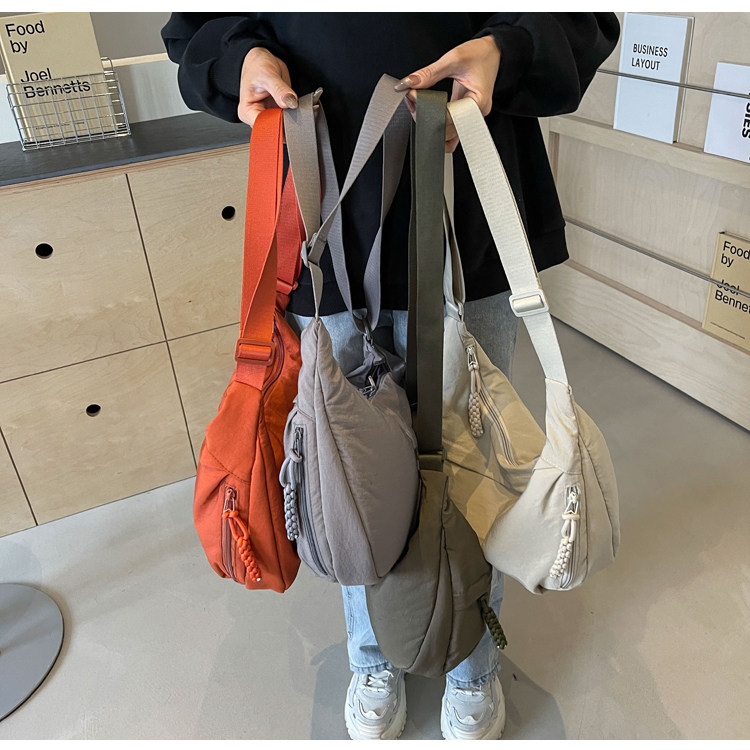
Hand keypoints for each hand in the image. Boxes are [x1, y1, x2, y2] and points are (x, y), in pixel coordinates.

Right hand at [238, 47, 297, 125]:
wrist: (261, 61)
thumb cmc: (257, 66)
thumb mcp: (267, 75)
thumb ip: (279, 90)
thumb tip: (289, 102)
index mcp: (247, 111)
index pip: (263, 127)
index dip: (277, 126)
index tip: (289, 118)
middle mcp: (257, 116)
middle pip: (274, 129)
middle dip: (288, 123)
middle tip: (298, 112)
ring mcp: (269, 116)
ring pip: (284, 126)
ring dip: (294, 120)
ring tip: (300, 110)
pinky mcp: (279, 113)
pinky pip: (289, 119)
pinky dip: (297, 115)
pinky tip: (302, 110)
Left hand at [396, 36, 500, 152]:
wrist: (494, 52)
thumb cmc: (480, 54)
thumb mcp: (454, 59)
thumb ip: (430, 73)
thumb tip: (410, 83)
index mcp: (477, 102)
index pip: (449, 117)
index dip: (428, 109)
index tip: (413, 96)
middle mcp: (475, 114)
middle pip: (447, 130)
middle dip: (427, 118)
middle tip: (413, 100)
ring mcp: (470, 118)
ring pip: (448, 135)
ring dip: (431, 124)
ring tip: (418, 106)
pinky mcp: (464, 116)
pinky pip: (451, 132)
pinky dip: (438, 128)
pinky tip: (427, 116)